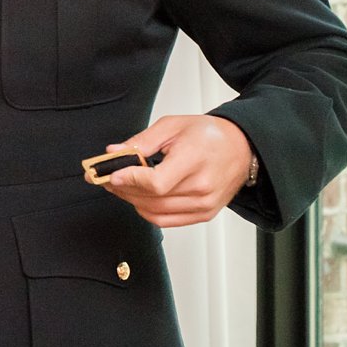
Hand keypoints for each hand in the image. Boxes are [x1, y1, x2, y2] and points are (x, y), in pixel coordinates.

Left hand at [98, 114, 252, 227]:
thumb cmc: (210, 135)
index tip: (112, 175)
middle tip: (104, 178)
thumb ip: (142, 141)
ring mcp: (204, 204)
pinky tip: (137, 198)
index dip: (130, 181)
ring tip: (119, 186)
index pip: (156, 182)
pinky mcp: (203, 214)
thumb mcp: (173, 126)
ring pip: (155, 212)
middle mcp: (202, 187)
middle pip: (152, 199)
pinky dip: (147, 211)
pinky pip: (166, 221)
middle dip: (122, 189)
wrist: (242, 148)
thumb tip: (114, 152)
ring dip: (131, 200)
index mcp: (194, 160)